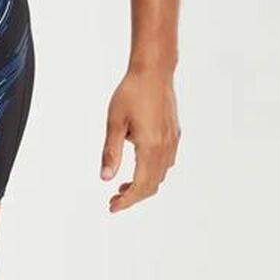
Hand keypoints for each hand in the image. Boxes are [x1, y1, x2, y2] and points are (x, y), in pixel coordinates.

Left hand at [100, 68, 179, 211]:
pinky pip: (166, 163)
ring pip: (161, 175)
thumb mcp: (114, 122)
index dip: (127, 200)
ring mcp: (172, 142)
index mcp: (150, 147)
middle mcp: (165, 148)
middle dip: (134, 196)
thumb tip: (105, 178)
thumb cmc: (131, 93)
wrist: (153, 72)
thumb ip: (111, 151)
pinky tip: (139, 166)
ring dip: (143, 185)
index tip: (112, 206)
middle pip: (152, 185)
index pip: (141, 185)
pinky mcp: (174, 134)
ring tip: (124, 186)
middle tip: (114, 199)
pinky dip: (153, 172)